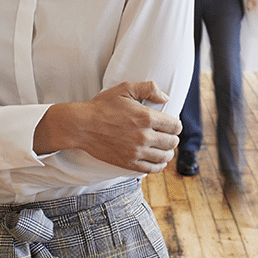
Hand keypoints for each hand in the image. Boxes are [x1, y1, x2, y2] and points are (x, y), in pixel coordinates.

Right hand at [35, 81, 182, 173]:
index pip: (175, 126)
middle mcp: (144, 136)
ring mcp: (136, 151)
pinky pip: (151, 168)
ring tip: (165, 149)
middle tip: (169, 136)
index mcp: (146, 117)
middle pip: (172, 142)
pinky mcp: (128, 163)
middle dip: (173, 138)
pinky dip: (158, 165)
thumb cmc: (103, 105)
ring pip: (164, 156)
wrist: (82, 125)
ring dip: (168, 152)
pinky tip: (158, 161)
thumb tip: (166, 97)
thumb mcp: (125, 88)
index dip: (176, 125)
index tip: (172, 125)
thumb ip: (149, 88)